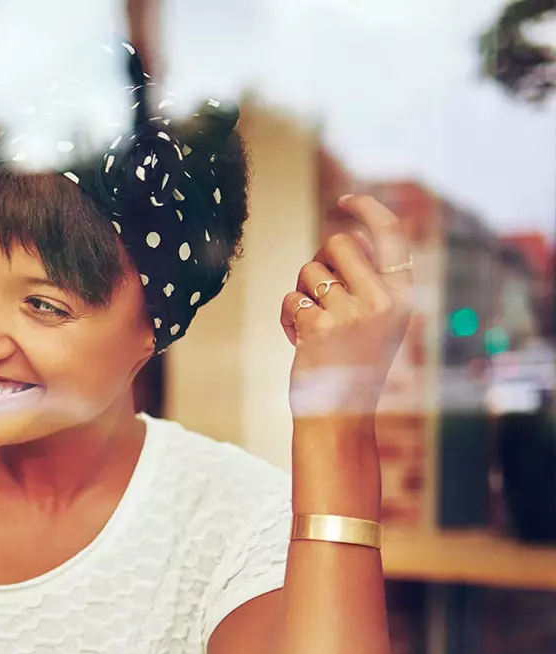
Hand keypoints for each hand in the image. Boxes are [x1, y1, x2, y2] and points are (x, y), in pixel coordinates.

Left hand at [280, 193, 414, 419]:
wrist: (341, 416)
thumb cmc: (353, 367)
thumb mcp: (378, 322)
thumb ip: (369, 282)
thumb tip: (345, 238)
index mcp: (402, 295)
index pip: (391, 233)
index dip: (367, 208)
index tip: (345, 199)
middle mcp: (383, 300)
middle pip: (338, 242)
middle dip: (320, 262)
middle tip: (321, 296)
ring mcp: (352, 313)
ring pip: (309, 270)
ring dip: (302, 293)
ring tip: (314, 326)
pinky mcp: (320, 326)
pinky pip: (290, 299)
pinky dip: (288, 318)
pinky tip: (300, 342)